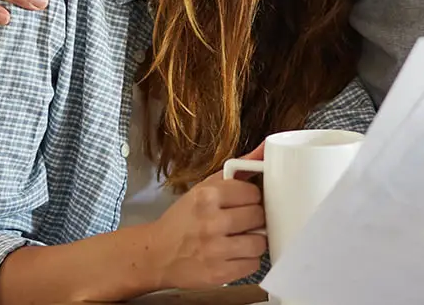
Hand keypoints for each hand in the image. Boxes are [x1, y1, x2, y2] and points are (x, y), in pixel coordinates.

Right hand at [145, 170, 267, 288]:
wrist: (157, 254)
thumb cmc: (184, 219)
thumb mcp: (204, 188)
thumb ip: (238, 169)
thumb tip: (266, 150)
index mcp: (207, 196)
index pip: (253, 193)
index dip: (251, 199)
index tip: (243, 203)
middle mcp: (211, 222)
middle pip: (258, 217)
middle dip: (254, 219)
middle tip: (242, 222)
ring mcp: (215, 250)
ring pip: (259, 243)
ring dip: (253, 241)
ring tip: (240, 239)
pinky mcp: (219, 274)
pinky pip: (253, 266)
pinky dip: (247, 261)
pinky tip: (234, 255)